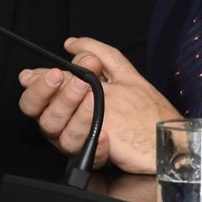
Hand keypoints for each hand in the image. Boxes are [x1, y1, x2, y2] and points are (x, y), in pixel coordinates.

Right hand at [15, 37, 178, 172]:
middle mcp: (68, 125)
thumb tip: (71, 44)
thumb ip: (94, 55)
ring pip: (63, 138)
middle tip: (80, 84)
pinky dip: (98, 145)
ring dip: (78, 116)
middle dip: (61, 98)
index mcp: (66, 104)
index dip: (38, 87)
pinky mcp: (99, 158)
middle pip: (44, 119)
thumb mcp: (119, 72)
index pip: (35, 99)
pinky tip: (106, 135)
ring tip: (94, 101)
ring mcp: (83, 142)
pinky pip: (90, 155)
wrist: (166, 135)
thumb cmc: (140, 105)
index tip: (56, 73)